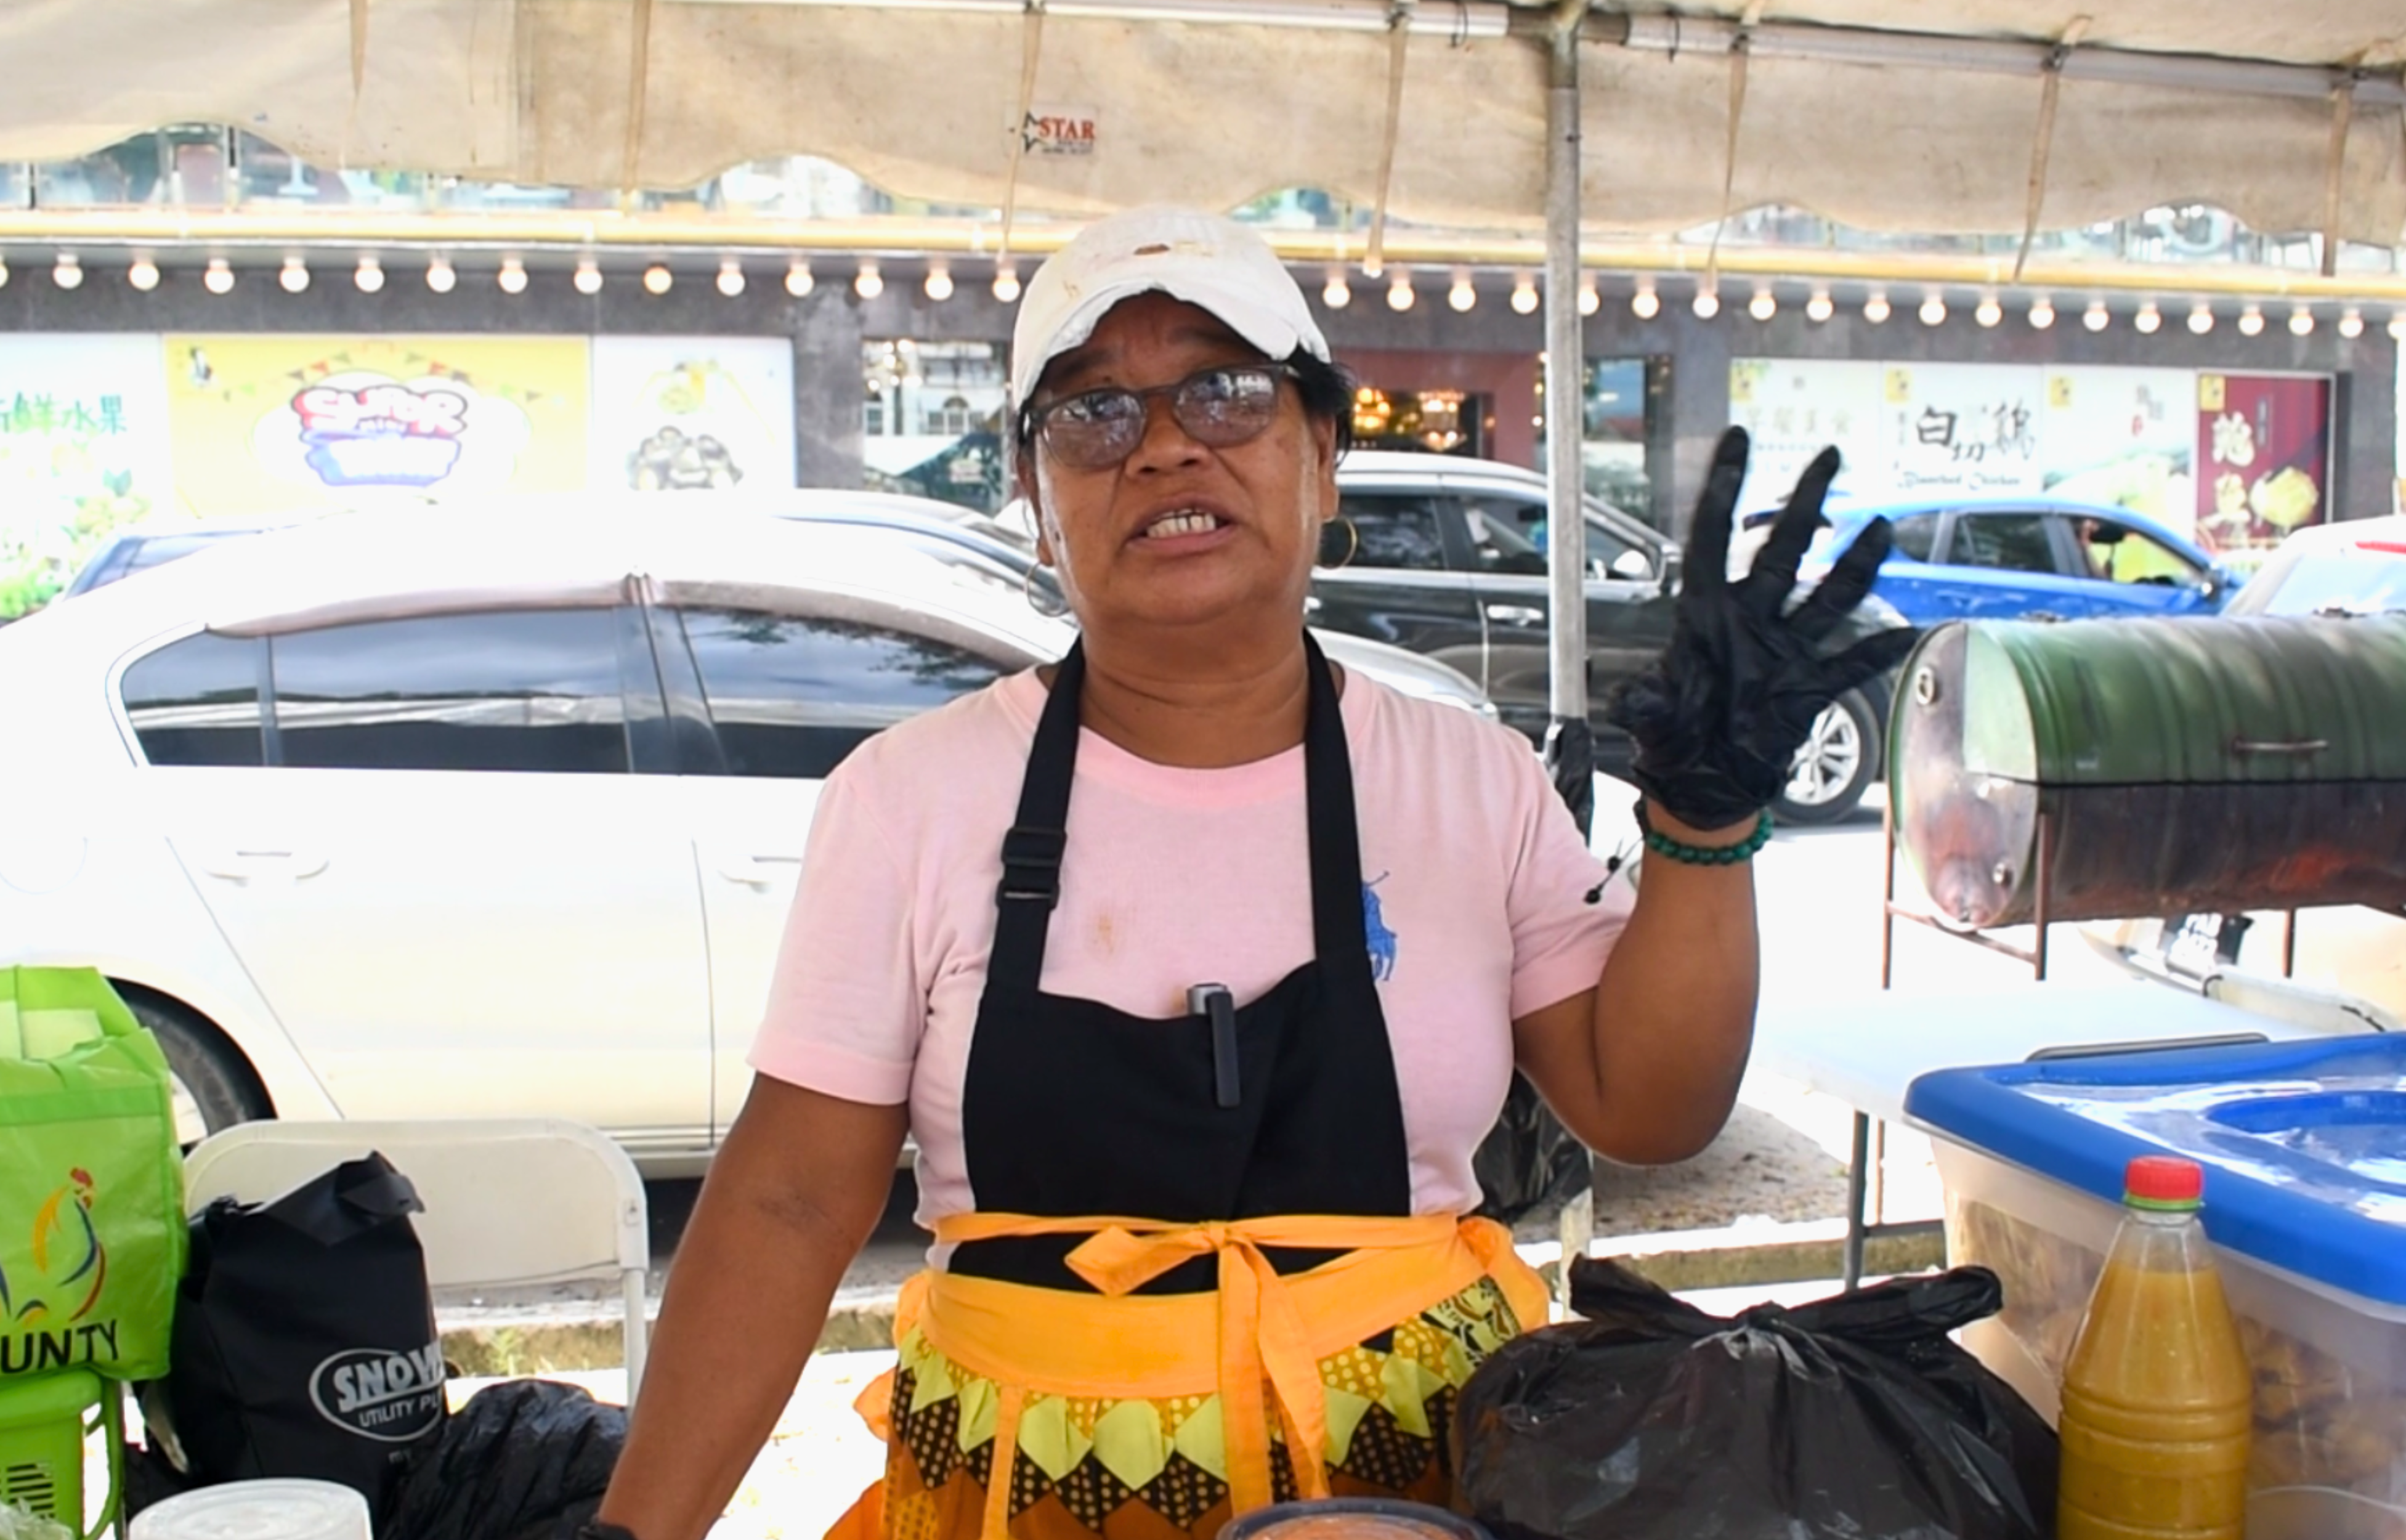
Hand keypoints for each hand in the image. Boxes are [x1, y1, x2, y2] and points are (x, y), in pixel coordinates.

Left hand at [1605, 428, 1919, 830]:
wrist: (1702, 788)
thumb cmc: (1670, 744)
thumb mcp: (1649, 718)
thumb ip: (1644, 702)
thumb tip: (1633, 699)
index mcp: (1703, 615)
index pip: (1713, 538)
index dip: (1724, 489)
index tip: (1740, 438)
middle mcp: (1748, 621)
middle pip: (1782, 549)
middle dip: (1805, 502)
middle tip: (1831, 455)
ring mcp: (1783, 651)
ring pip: (1827, 596)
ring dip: (1854, 564)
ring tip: (1881, 527)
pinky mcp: (1809, 687)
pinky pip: (1850, 664)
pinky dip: (1878, 651)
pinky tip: (1910, 633)